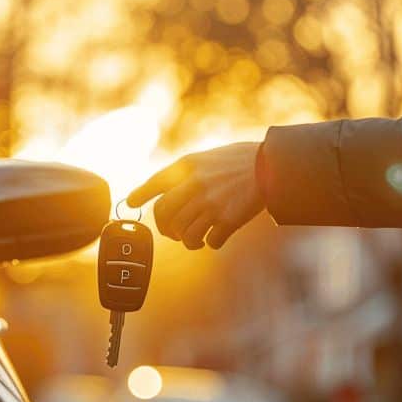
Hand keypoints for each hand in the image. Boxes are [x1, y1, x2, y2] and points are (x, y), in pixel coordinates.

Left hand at [126, 142, 264, 248]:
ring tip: (196, 239)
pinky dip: (211, 242)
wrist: (271, 165)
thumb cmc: (237, 161)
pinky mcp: (228, 220)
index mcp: (187, 167)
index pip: (154, 183)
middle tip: (173, 232)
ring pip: (184, 234)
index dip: (140, 195)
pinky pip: (210, 242)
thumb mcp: (205, 158)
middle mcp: (194, 185)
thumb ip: (183, 173)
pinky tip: (217, 235)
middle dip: (166, 228)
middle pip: (164, 216)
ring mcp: (210, 204)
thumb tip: (160, 191)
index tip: (130, 204)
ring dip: (188, 241)